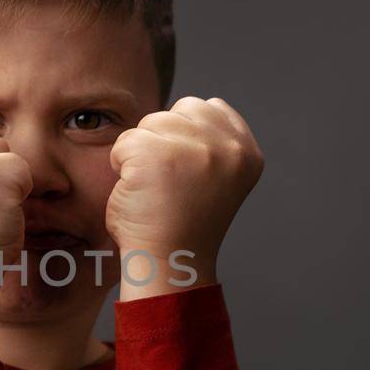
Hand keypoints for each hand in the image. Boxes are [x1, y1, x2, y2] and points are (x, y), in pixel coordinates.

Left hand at [106, 96, 263, 286]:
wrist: (168, 262)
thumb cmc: (183, 224)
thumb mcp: (217, 176)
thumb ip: (212, 142)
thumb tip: (188, 108)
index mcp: (247, 153)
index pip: (209, 108)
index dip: (186, 137)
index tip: (186, 175)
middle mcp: (227, 147)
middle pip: (177, 111)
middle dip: (164, 140)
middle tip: (170, 184)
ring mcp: (193, 147)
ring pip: (150, 123)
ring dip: (142, 153)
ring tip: (155, 189)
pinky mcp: (155, 153)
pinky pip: (124, 141)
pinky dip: (121, 166)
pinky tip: (138, 192)